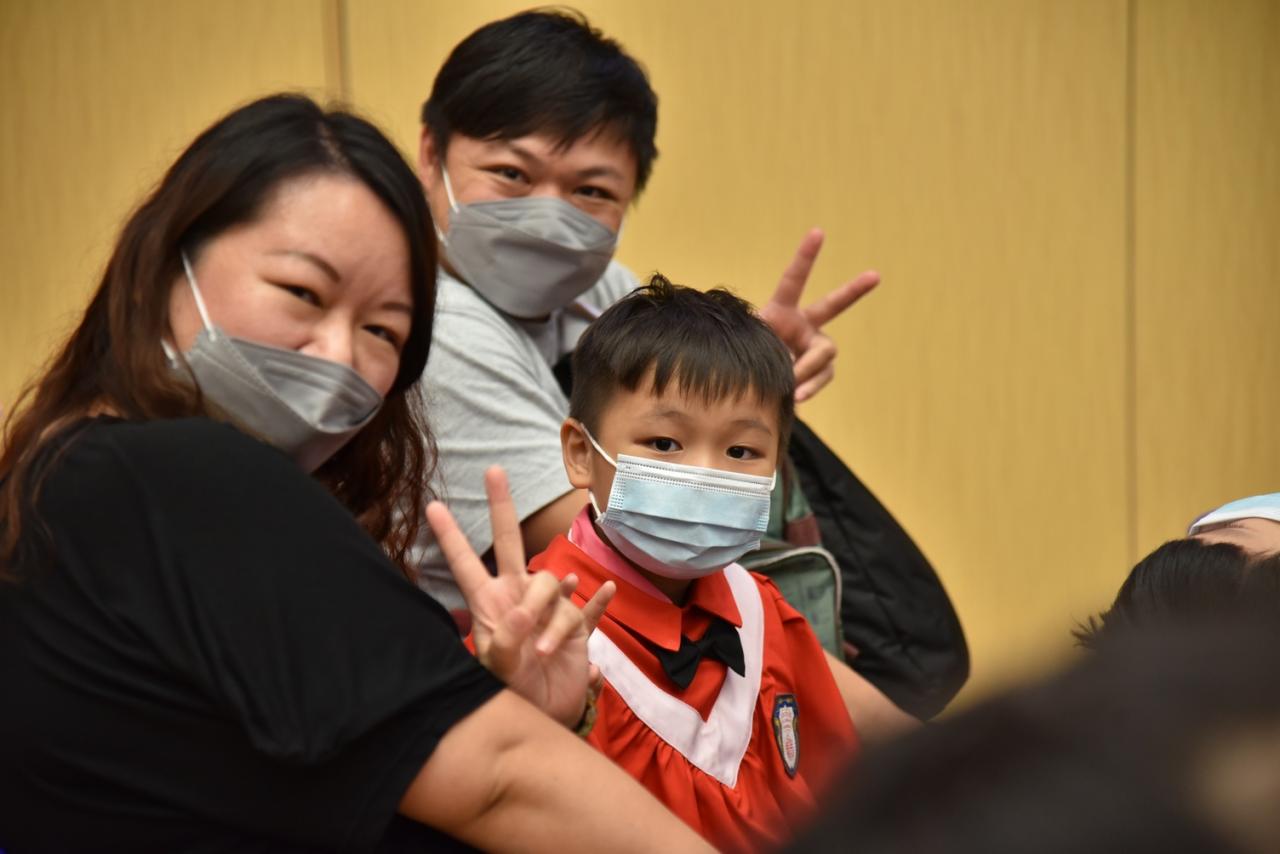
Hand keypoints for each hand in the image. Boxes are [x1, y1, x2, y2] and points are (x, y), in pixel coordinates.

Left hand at [426, 466, 614, 727]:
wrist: (544, 719)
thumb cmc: (512, 694)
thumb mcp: (499, 672)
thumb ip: (505, 641)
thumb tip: (523, 610)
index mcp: (492, 606)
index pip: (467, 564)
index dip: (451, 537)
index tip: (432, 507)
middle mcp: (519, 598)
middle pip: (509, 544)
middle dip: (501, 508)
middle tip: (494, 471)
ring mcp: (549, 608)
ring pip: (557, 586)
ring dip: (555, 619)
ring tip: (547, 653)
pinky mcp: (577, 626)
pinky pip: (591, 608)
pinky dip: (599, 600)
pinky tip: (604, 590)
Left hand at [758, 228, 879, 401]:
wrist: (749, 383)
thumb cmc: (743, 358)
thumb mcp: (749, 348)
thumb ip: (773, 355)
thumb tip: (797, 376)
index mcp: (781, 310)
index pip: (793, 280)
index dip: (806, 256)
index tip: (818, 232)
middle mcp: (804, 324)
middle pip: (833, 305)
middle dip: (854, 289)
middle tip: (876, 275)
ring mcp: (815, 346)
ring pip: (826, 352)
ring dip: (807, 368)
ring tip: (789, 382)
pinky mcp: (821, 368)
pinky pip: (822, 376)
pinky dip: (809, 387)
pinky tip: (796, 396)